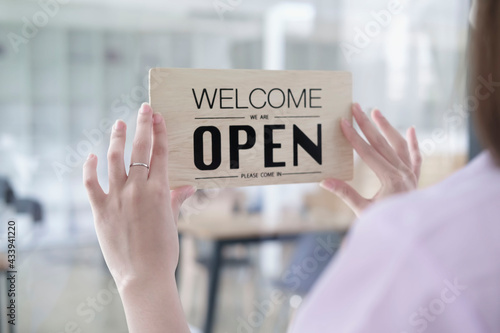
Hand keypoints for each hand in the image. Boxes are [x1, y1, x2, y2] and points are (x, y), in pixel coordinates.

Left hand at [83, 103, 195, 289]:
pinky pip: (91, 183)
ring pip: (115, 158)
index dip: (160, 132)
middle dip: (142, 125)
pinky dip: (90, 167)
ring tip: (118, 123)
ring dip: (116, 137)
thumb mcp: (173, 222)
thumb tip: (187, 186)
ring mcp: (117, 197)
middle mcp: (138, 189)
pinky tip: (92, 155)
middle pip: (140, 148)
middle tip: (143, 109)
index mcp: (160, 191)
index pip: (160, 153)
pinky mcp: (101, 209)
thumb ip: (176, 199)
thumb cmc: (164, 251)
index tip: (158, 116)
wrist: (144, 275)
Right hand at [320, 103, 421, 216]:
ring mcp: (411, 175)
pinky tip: (410, 129)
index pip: (368, 153)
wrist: (409, 236)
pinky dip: (413, 143)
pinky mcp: (414, 178)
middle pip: (382, 143)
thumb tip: (324, 181)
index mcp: (390, 179)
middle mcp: (403, 173)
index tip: (343, 122)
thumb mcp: (362, 211)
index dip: (353, 137)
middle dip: (366, 124)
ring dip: (387, 127)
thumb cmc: (384, 225)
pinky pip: (415, 157)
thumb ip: (345, 193)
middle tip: (355, 107)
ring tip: (375, 111)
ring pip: (398, 145)